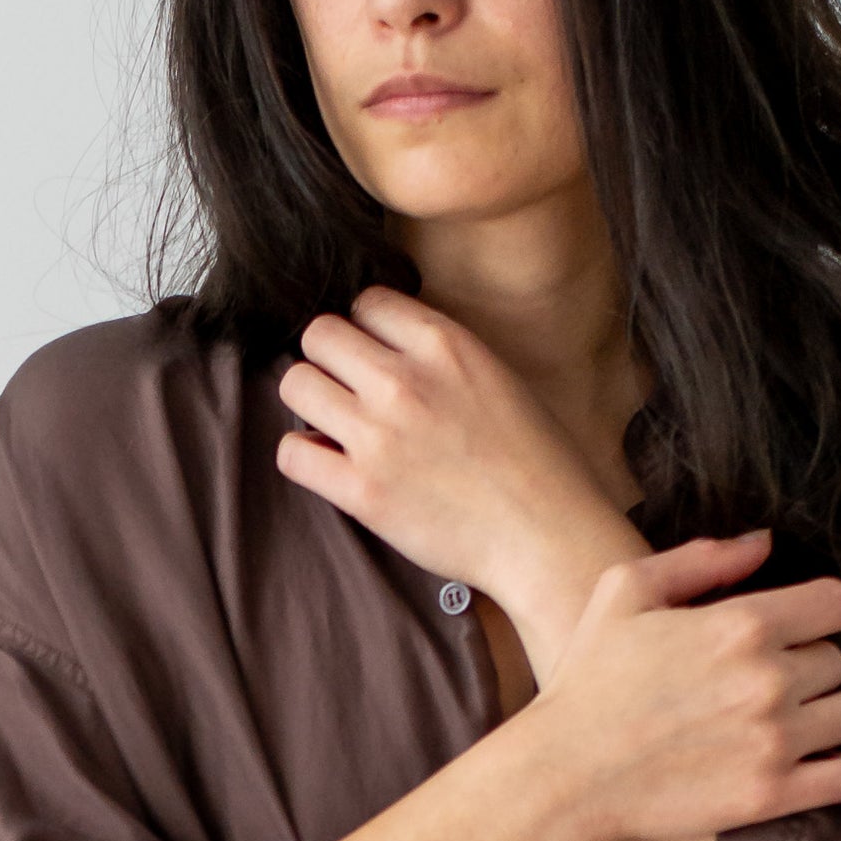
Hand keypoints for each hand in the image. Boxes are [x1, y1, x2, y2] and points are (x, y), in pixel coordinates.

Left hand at [275, 286, 616, 594]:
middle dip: (330, 361)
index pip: (366, 303)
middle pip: (319, 335)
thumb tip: (388, 352)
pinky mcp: (362, 491)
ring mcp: (379, 436)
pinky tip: (333, 467)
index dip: (368, 331)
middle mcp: (405, 381)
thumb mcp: (501, 379)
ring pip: (295, 384)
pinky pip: (292, 452)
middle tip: (352, 394)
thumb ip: (443, 357)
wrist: (548, 537)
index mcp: (445, 344)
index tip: (379, 360)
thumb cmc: (538, 465)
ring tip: (339, 428)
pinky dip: (305, 457)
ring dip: (312, 404)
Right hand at [532, 529, 840, 840]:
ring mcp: (774, 740)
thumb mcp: (625, 590)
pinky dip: (835, 771)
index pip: (837, 605)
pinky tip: (804, 765)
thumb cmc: (589, 678)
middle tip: (762, 685)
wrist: (565, 772)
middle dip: (806, 668)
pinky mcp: (771, 794)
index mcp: (742, 624)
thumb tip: (765, 544)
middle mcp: (768, 679)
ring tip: (781, 724)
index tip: (795, 632)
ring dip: (823, 717)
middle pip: (837, 662)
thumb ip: (702, 559)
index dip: (818, 614)